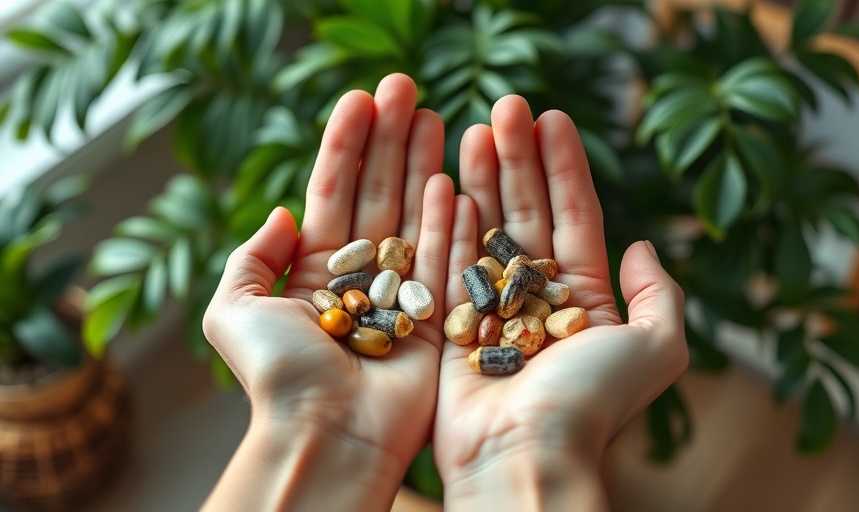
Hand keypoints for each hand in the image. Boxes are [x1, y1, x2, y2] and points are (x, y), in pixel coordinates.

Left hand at [202, 73, 453, 510]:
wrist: (324, 436)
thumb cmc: (277, 378)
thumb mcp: (234, 311)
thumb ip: (251, 258)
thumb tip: (281, 213)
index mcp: (313, 270)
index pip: (332, 191)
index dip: (345, 144)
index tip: (361, 98)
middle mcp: (359, 275)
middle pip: (376, 193)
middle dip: (389, 140)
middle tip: (405, 89)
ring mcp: (400, 293)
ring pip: (411, 215)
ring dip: (422, 164)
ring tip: (434, 117)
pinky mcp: (434, 317)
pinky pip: (442, 257)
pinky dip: (447, 218)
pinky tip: (452, 176)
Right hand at [434, 96, 687, 509]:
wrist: (523, 456)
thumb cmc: (589, 404)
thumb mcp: (656, 348)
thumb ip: (660, 294)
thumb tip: (644, 245)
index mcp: (583, 299)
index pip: (575, 216)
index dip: (565, 166)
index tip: (552, 118)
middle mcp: (536, 298)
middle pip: (527, 213)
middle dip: (517, 159)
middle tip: (505, 108)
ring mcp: (491, 308)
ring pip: (485, 229)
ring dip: (479, 178)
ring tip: (470, 129)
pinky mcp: (450, 323)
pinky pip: (447, 262)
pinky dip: (446, 222)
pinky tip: (442, 181)